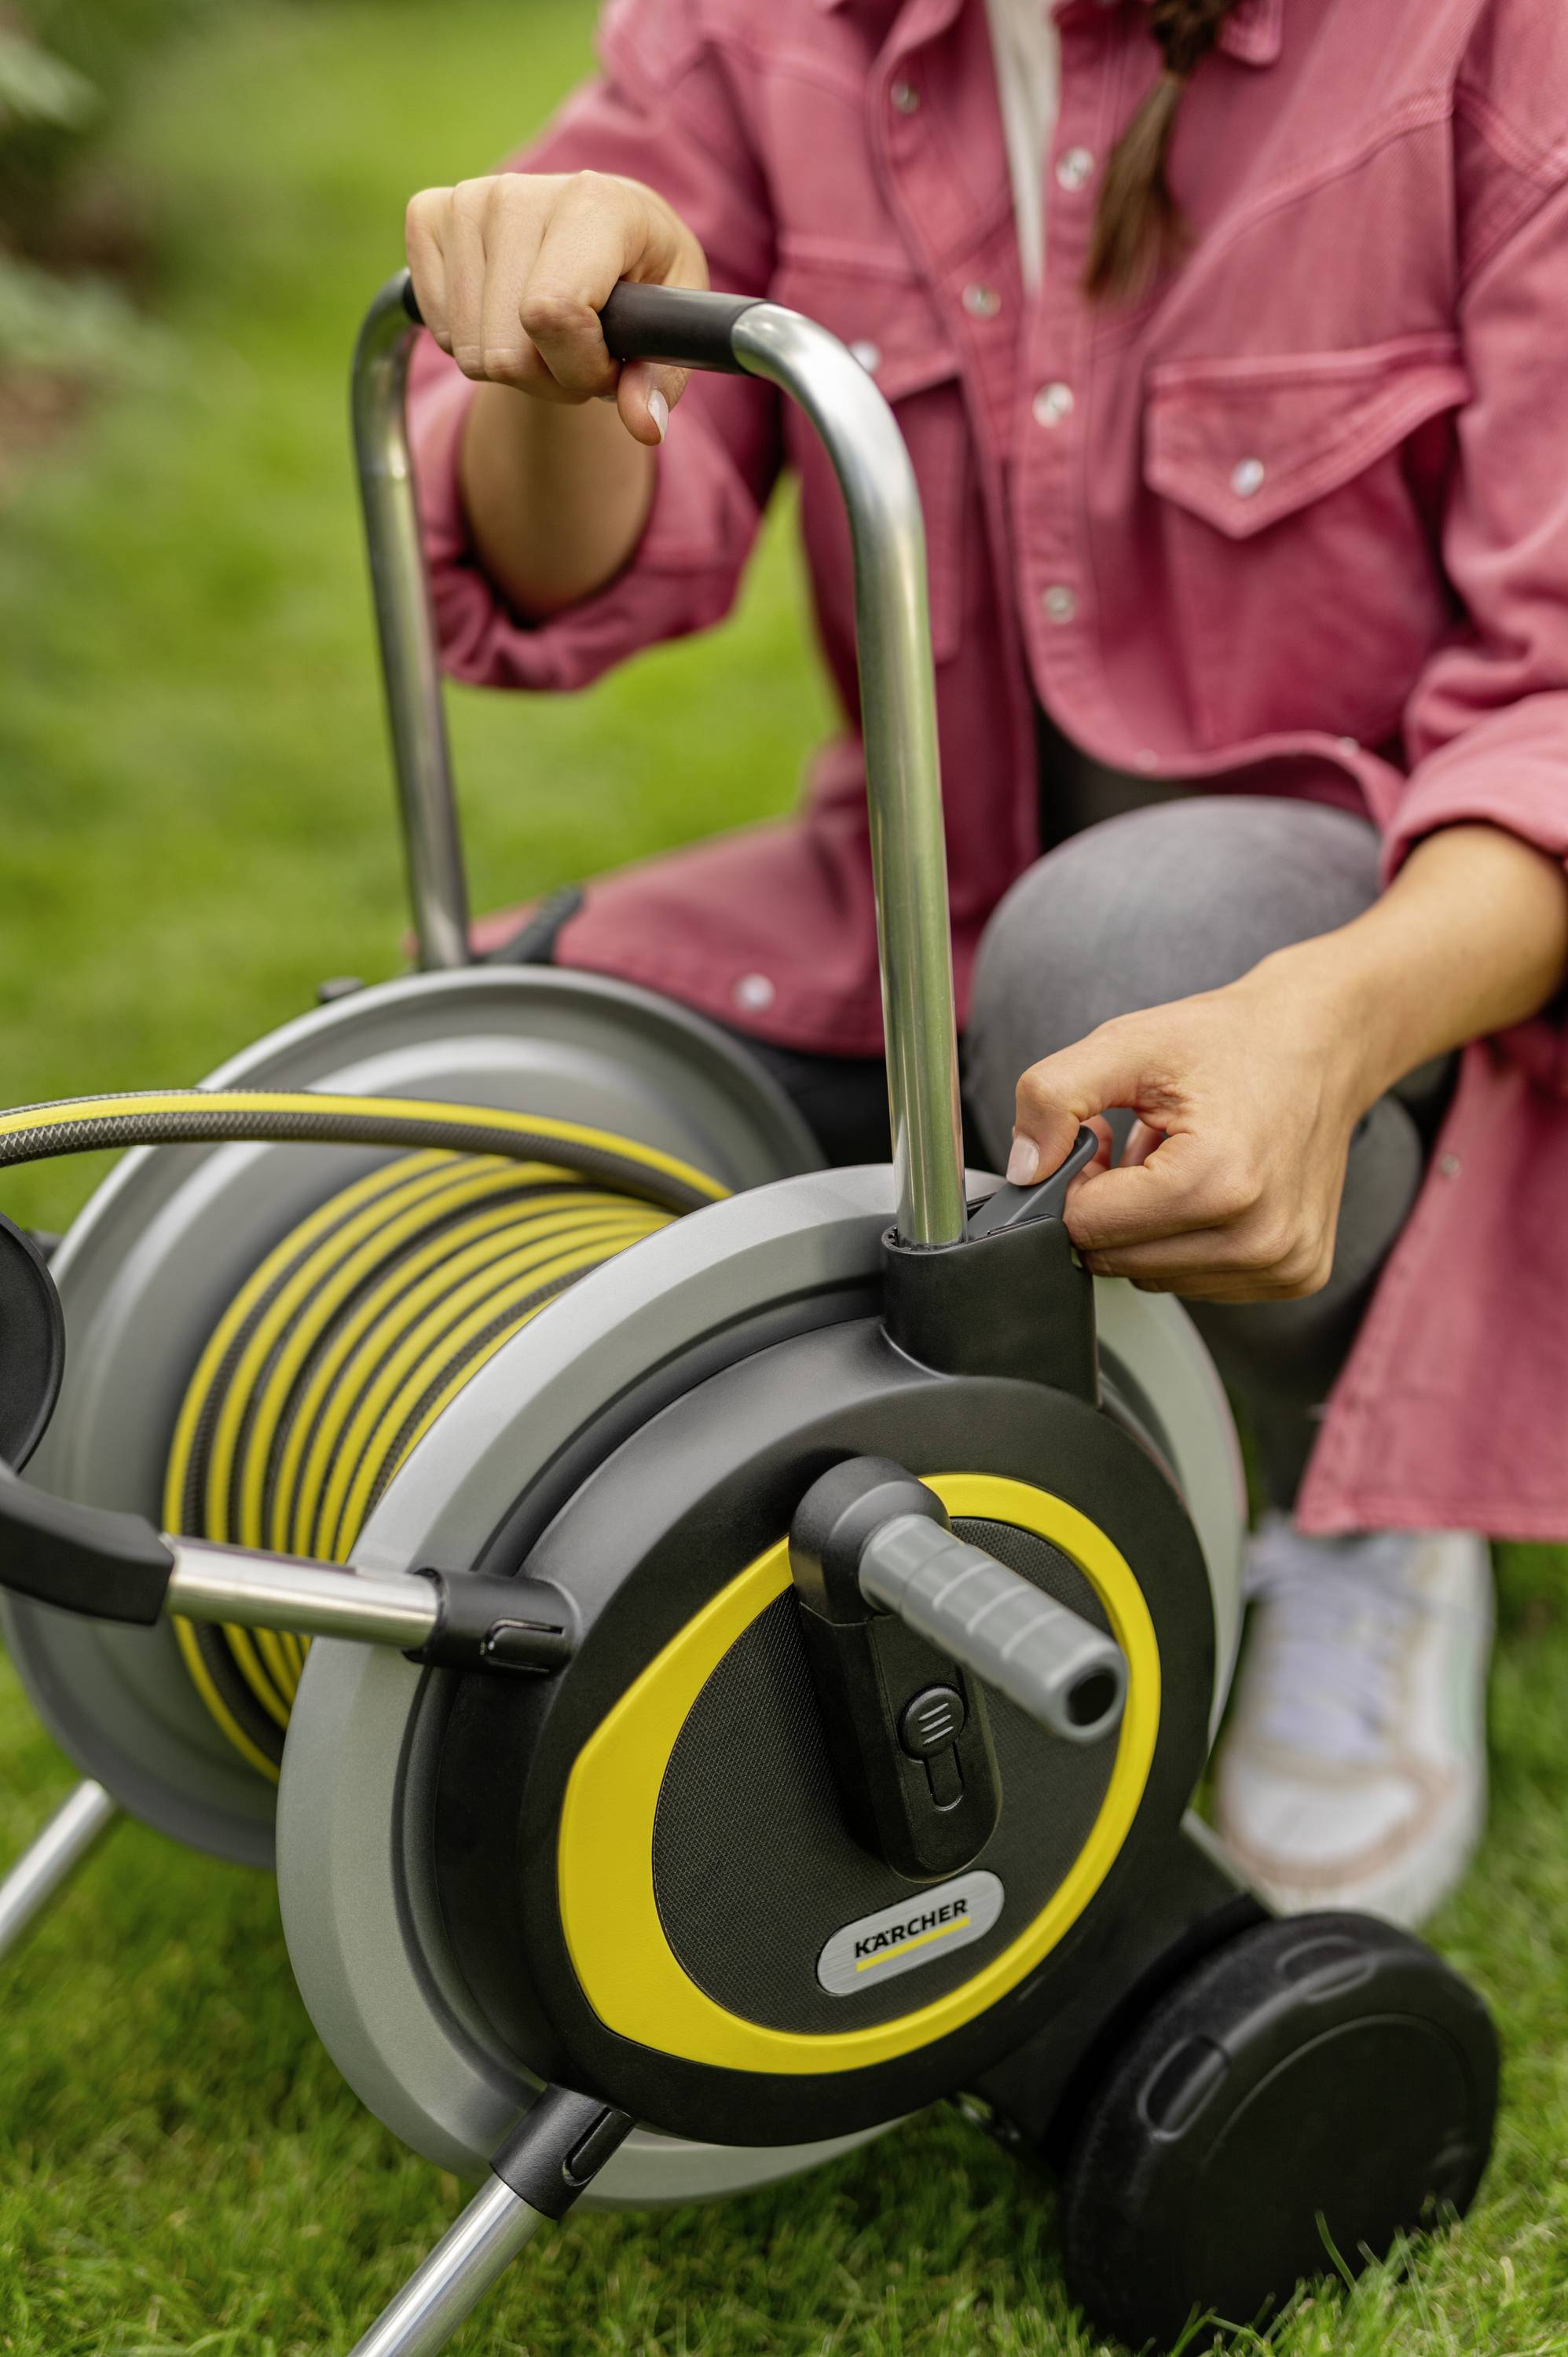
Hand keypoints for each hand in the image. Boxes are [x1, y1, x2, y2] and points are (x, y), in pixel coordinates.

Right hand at [405, 170, 708, 445]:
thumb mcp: (673, 324)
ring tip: (548, 334)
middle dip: (548, 379)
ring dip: (513, 369)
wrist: (602, 221)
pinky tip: (507, 313)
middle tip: (579, 353)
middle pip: (505, 352)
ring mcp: (467, 200)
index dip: (581, 368)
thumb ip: (663, 377)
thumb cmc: (644, 272)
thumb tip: (644, 425)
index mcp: (594, 203)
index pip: (552, 315)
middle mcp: (519, 193)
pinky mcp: (427, 214)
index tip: (610, 364)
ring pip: (470, 353)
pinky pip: (439, 334)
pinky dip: (474, 344)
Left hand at [1005, 956, 1370, 1302]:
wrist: (1324, 1043)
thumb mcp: (1127, 1044)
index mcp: (1218, 1183)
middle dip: (1109, 1206)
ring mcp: (1283, 1264)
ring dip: (1146, 1227)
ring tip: (1176, 1162)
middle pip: (1117, 1260)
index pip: (1088, 1226)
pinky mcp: (1295, 1275)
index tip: (1100, 1139)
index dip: (1076, 1180)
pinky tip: (1207, 1188)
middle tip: (1138, 1146)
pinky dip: (1186, 1240)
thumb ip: (1052, 1097)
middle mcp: (1259, 1238)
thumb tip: (1020, 1170)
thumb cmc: (1228, 1041)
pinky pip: (1197, 1282)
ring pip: (1153, 1276)